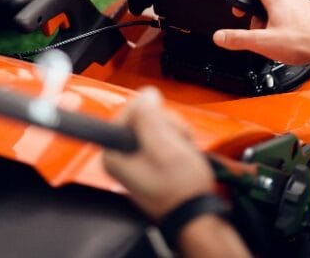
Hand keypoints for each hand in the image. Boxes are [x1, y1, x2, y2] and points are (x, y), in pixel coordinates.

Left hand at [102, 88, 214, 219]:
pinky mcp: (148, 160)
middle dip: (167, 126)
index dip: (153, 115)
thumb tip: (145, 94)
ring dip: (175, 134)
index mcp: (114, 153)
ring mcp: (135, 158)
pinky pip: (162, 138)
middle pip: (144, 118)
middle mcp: (120, 155)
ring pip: (156, 126)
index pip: (130, 112)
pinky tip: (181, 155)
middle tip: (177, 144)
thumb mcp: (164, 147)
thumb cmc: (180, 189)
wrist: (196, 214)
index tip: (165, 130)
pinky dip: (177, 142)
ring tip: (181, 152)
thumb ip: (150, 119)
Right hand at [213, 0, 309, 64]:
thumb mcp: (263, 42)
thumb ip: (239, 38)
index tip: (240, 4)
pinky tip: (292, 38)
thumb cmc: (301, 42)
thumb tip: (221, 36)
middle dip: (260, 14)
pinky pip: (298, 14)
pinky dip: (291, 23)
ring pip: (284, 7)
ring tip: (276, 37)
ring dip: (276, 19)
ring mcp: (305, 4)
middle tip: (259, 30)